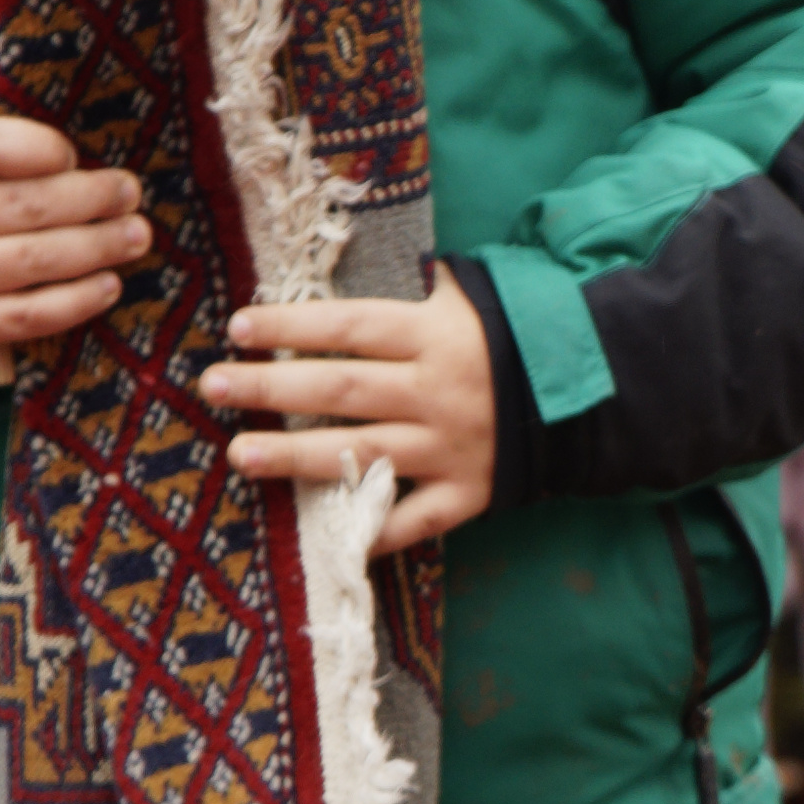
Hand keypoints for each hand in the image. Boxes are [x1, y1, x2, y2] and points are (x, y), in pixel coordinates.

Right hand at [0, 116, 150, 357]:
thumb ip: (8, 150)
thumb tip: (84, 166)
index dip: (39, 148)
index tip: (73, 154)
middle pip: (22, 207)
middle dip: (88, 199)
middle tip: (130, 193)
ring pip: (33, 260)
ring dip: (96, 247)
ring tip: (136, 235)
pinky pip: (32, 315)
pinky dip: (79, 300)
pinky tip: (110, 284)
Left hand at [203, 271, 497, 550]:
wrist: (590, 393)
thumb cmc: (515, 336)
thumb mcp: (470, 296)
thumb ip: (414, 289)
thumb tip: (353, 268)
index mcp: (432, 336)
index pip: (348, 327)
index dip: (291, 327)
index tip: (238, 328)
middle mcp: (435, 391)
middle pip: (340, 388)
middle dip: (271, 388)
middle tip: (213, 387)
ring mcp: (449, 447)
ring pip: (361, 451)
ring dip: (295, 455)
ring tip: (239, 455)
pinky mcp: (467, 493)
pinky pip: (414, 517)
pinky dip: (374, 530)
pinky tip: (327, 535)